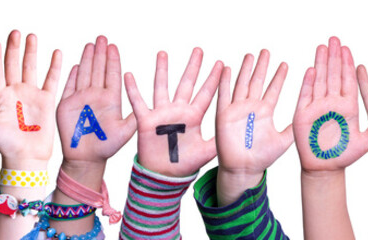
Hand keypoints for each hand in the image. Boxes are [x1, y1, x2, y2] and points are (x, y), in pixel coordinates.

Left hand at [0, 30, 60, 168]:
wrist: (26, 158)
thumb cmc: (5, 147)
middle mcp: (15, 92)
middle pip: (13, 65)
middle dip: (13, 48)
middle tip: (15, 32)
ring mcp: (31, 95)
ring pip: (31, 68)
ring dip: (31, 52)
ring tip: (31, 36)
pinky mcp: (46, 100)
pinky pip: (51, 79)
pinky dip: (54, 66)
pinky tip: (56, 52)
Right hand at [57, 36, 136, 161]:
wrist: (86, 158)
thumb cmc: (107, 147)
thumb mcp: (125, 132)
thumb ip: (134, 118)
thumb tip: (146, 105)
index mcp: (110, 99)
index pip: (112, 74)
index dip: (113, 60)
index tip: (114, 46)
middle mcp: (96, 96)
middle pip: (98, 69)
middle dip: (101, 53)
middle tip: (103, 38)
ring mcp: (81, 99)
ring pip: (85, 74)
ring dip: (88, 59)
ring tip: (91, 44)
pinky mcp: (66, 104)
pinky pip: (69, 86)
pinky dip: (72, 75)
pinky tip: (76, 64)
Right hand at [124, 48, 221, 176]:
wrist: (164, 176)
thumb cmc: (185, 164)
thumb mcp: (206, 152)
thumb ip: (219, 141)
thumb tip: (238, 134)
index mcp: (194, 116)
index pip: (206, 93)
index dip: (213, 79)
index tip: (221, 63)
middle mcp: (179, 111)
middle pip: (186, 84)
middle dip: (193, 67)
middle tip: (199, 50)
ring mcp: (162, 114)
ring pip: (162, 87)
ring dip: (162, 70)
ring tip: (163, 53)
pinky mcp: (146, 121)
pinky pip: (138, 102)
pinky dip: (133, 90)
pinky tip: (129, 75)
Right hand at [216, 50, 291, 173]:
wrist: (244, 169)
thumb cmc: (262, 157)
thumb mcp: (283, 140)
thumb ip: (294, 127)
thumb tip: (310, 117)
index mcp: (265, 111)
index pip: (273, 89)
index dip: (279, 77)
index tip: (285, 64)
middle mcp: (251, 107)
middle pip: (257, 81)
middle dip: (262, 66)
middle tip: (267, 51)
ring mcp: (237, 109)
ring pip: (241, 84)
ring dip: (245, 70)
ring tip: (250, 55)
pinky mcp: (224, 115)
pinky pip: (224, 95)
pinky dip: (224, 82)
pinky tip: (225, 69)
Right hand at [294, 37, 367, 172]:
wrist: (325, 169)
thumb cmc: (344, 156)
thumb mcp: (365, 142)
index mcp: (347, 106)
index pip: (348, 80)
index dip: (347, 64)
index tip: (347, 48)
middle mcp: (332, 103)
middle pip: (333, 75)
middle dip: (334, 57)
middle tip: (335, 39)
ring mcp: (317, 107)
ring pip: (320, 81)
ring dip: (321, 64)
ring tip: (322, 47)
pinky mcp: (303, 115)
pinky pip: (306, 96)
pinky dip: (308, 83)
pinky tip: (311, 69)